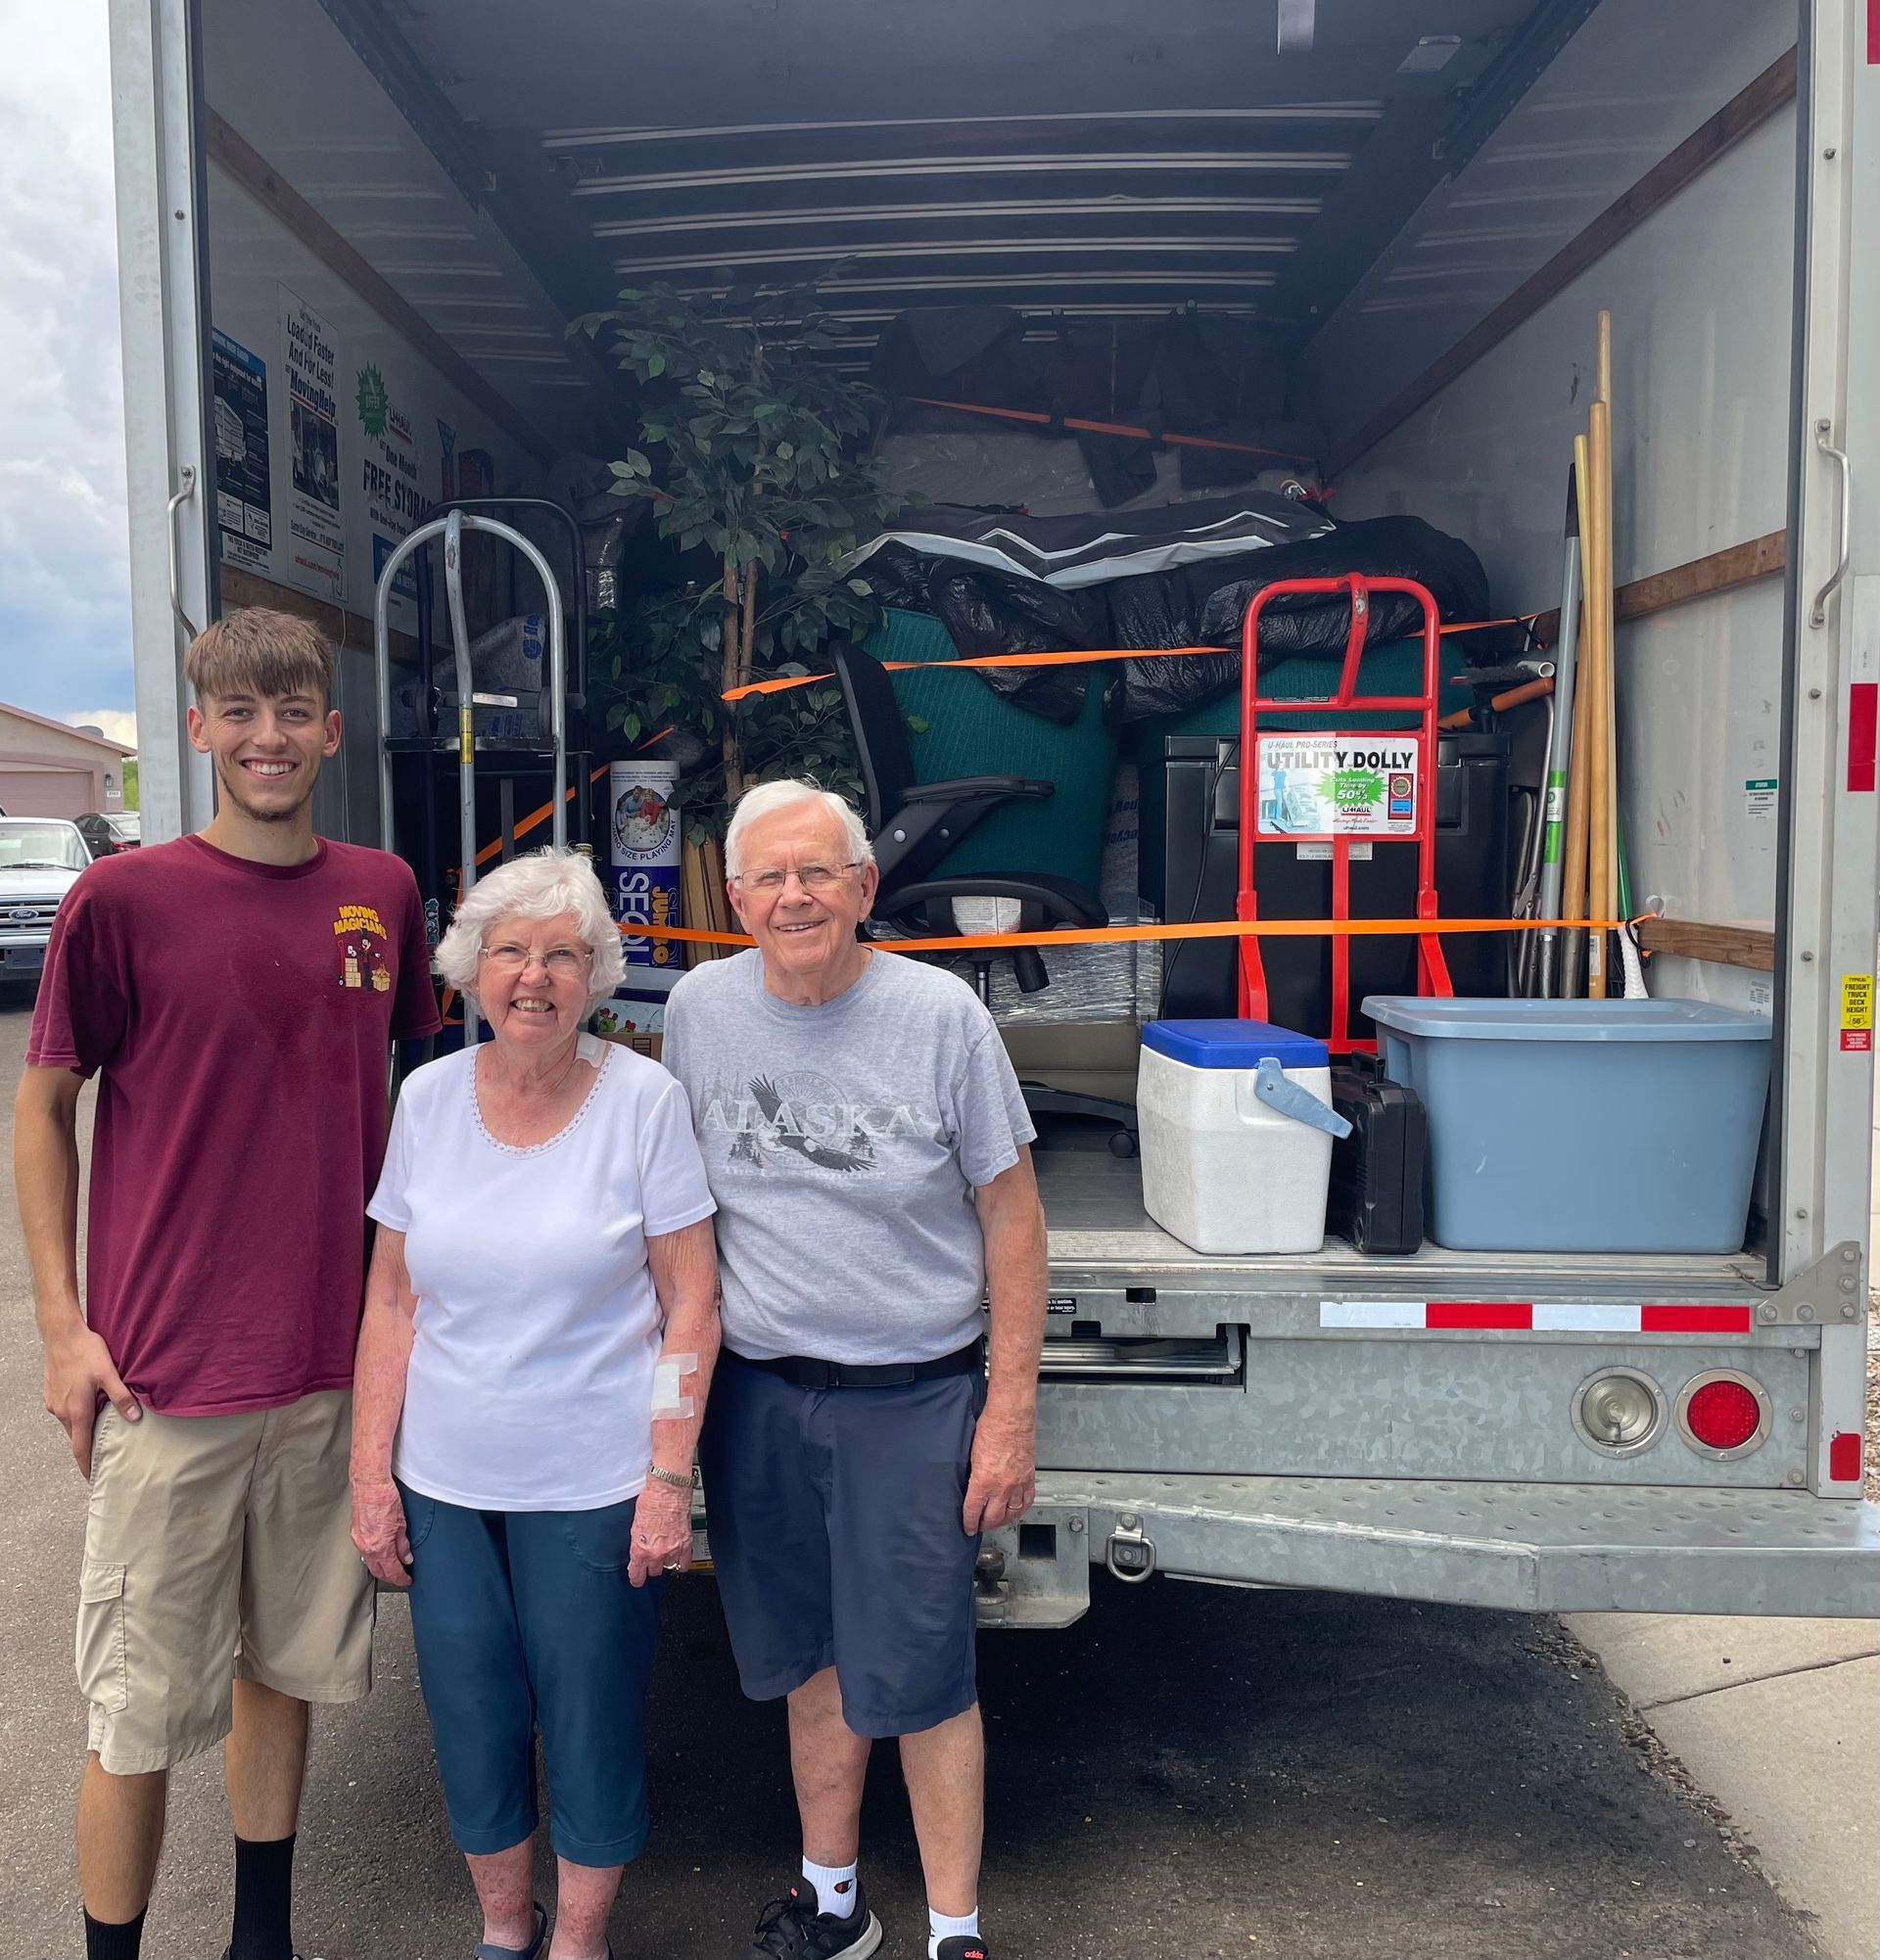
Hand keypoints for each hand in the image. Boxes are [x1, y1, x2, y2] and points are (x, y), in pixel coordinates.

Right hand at [43, 1323, 138, 1478]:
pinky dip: (75, 1416)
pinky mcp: (51, 1393)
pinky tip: (87, 1407)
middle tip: (102, 1455)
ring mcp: (54, 1402)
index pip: (80, 1447)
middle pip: (75, 1437)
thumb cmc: (86, 1351)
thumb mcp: (109, 1374)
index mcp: (77, 1411)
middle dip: (87, 1448)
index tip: (92, 1477)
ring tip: (98, 1432)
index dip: (87, 1464)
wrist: (61, 1334)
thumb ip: (121, 1397)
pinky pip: (63, 1412)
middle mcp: (61, 1411)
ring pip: (69, 1424)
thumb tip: (134, 1417)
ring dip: (82, 1429)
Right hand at [351, 1475, 412, 1586]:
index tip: (407, 1580)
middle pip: (378, 1571)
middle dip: (390, 1577)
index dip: (401, 1578)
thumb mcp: (401, 1523)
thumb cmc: (385, 1498)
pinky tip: (381, 1553)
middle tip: (401, 1577)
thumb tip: (406, 1558)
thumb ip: (403, 1544)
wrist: (369, 1483)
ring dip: (381, 1567)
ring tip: (393, 1566)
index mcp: (379, 1546)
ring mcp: (358, 1540)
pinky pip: (364, 1551)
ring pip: (370, 1562)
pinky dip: (374, 1556)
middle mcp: (366, 1547)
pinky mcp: (355, 1533)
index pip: (391, 1571)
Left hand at [629, 1477, 692, 1586]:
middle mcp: (656, 1553)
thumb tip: (640, 1547)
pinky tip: (679, 1561)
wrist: (668, 1489)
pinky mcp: (686, 1543)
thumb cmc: (651, 1500)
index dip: (636, 1578)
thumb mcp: (635, 1524)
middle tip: (651, 1559)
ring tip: (664, 1555)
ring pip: (668, 1567)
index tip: (637, 1578)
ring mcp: (672, 1549)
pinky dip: (682, 1564)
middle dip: (651, 1566)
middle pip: (653, 1571)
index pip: (636, 1574)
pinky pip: (685, 1563)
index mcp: (640, 1549)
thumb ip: (637, 1541)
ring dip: (665, 1562)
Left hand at [962, 1405, 1035, 1534]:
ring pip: (1011, 1514)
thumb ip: (972, 1473)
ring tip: (996, 1521)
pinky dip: (1020, 1510)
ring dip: (1002, 1521)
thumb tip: (970, 1484)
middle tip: (979, 1526)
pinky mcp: (1029, 1477)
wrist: (1011, 1416)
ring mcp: (1017, 1483)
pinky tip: (1016, 1511)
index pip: (973, 1511)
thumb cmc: (991, 1427)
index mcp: (983, 1481)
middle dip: (984, 1525)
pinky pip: (1027, 1501)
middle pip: (993, 1517)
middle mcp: (1001, 1487)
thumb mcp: (971, 1453)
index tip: (968, 1528)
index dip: (969, 1523)